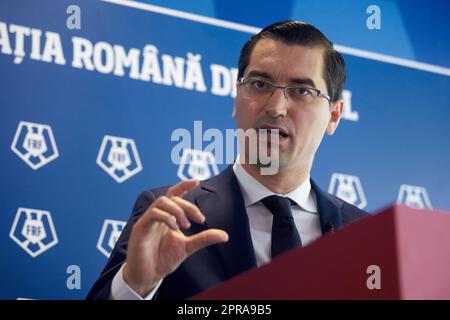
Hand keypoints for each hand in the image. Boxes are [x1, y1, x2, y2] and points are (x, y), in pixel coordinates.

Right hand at [122, 179, 228, 296]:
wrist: (147, 276)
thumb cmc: (163, 259)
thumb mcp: (188, 247)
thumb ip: (204, 238)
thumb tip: (225, 235)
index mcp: (167, 217)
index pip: (174, 195)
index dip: (184, 186)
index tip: (197, 181)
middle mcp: (157, 216)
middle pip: (171, 197)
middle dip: (187, 206)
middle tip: (198, 220)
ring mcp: (147, 221)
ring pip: (161, 202)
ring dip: (177, 210)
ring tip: (186, 225)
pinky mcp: (140, 228)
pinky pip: (152, 214)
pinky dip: (166, 218)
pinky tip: (175, 228)